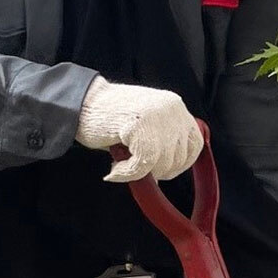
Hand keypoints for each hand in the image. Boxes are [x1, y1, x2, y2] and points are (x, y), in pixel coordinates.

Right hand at [75, 77, 202, 181]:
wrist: (82, 103)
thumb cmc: (110, 118)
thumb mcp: (148, 122)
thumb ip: (164, 139)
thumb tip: (170, 170)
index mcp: (175, 106)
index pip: (195, 143)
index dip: (181, 163)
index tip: (163, 170)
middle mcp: (171, 108)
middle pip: (179, 157)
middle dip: (158, 170)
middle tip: (136, 167)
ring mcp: (157, 116)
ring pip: (162, 162)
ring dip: (140, 172)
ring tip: (121, 163)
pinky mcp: (140, 126)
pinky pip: (143, 164)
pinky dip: (128, 174)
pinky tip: (114, 170)